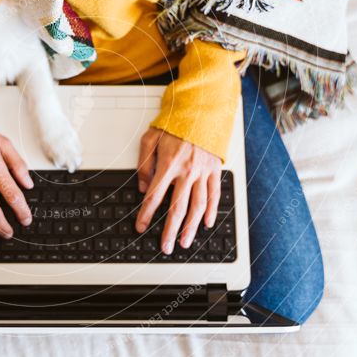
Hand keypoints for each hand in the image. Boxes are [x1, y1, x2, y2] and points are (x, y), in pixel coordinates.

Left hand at [135, 127, 221, 253]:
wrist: (201, 109)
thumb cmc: (175, 123)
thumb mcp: (150, 138)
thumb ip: (145, 164)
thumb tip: (144, 187)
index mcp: (169, 164)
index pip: (155, 196)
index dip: (146, 214)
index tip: (141, 226)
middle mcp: (187, 171)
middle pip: (178, 207)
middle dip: (169, 230)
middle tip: (165, 246)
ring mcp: (203, 172)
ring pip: (198, 206)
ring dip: (191, 227)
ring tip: (185, 242)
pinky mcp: (214, 170)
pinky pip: (215, 195)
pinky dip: (212, 212)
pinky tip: (207, 224)